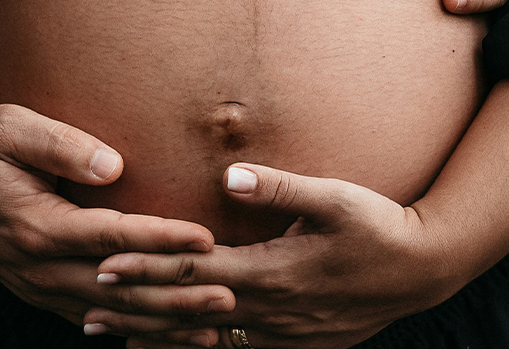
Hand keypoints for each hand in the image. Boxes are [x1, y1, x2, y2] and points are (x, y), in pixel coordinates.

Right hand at [0, 103, 233, 325]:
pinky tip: (175, 336)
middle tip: (229, 293)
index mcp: (35, 225)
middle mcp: (38, 267)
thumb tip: (114, 165)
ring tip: (215, 326)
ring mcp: (39, 288)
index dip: (160, 238)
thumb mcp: (8, 128)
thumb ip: (59, 143)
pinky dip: (138, 331)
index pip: (110, 236)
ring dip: (164, 322)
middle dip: (176, 293)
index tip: (206, 237)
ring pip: (111, 314)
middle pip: (119, 287)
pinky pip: (97, 320)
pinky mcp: (45, 295)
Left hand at [83, 164, 456, 348]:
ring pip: (209, 338)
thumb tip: (228, 176)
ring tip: (115, 337)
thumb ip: (279, 188)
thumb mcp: (335, 198)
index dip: (146, 268)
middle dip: (136, 309)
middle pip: (190, 311)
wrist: (423, 270)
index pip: (194, 271)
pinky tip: (178, 348)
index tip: (103, 263)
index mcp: (273, 271)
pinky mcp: (299, 341)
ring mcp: (285, 332)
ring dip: (159, 335)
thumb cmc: (379, 226)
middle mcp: (272, 309)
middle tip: (85, 309)